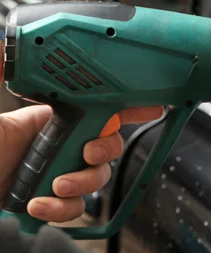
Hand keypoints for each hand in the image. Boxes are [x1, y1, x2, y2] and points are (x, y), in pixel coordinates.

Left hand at [0, 42, 162, 222]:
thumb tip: (2, 44)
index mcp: (54, 118)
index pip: (99, 108)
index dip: (130, 108)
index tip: (153, 105)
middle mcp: (63, 145)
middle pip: (108, 146)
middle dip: (105, 151)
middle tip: (87, 153)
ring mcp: (59, 172)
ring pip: (96, 178)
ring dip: (82, 183)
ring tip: (56, 184)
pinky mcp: (50, 200)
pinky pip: (75, 206)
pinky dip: (61, 208)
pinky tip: (39, 202)